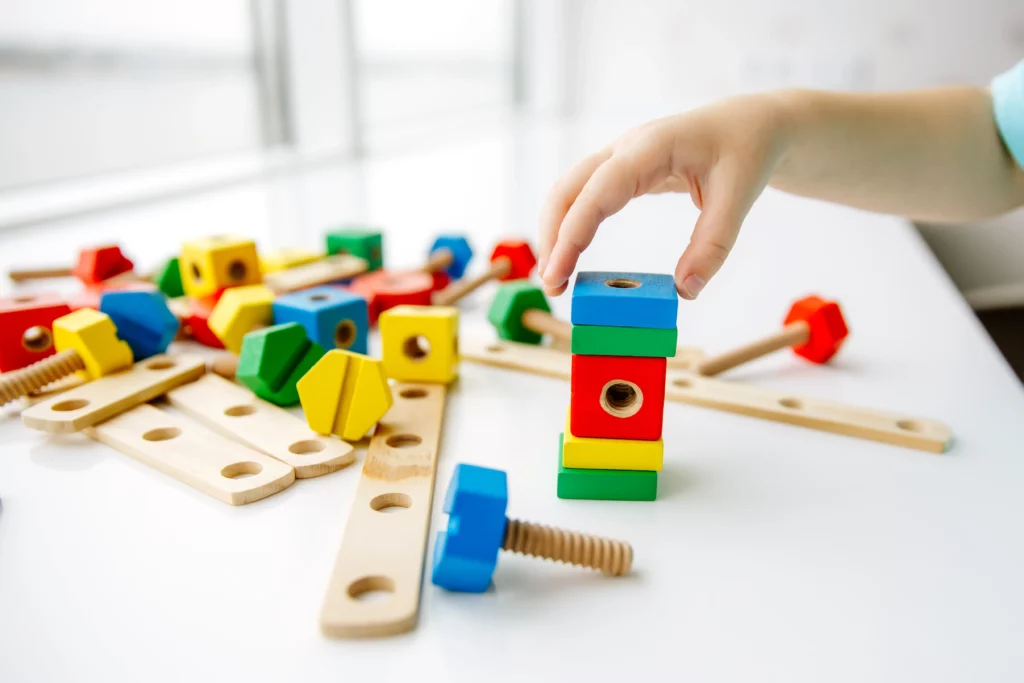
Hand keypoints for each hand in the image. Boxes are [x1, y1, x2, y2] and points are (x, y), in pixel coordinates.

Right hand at [537, 94, 789, 298]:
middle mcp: (626, 148)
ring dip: (556, 232)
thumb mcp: (740, 197)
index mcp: (652, 147)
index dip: (572, 233)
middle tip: (552, 286)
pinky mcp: (622, 170)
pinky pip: (584, 196)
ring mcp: (620, 157)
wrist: (751, 124)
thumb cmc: (746, 151)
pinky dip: (571, 225)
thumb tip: (685, 292)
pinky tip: (571, 255)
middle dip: (552, 237)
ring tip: (558, 278)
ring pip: (569, 192)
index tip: (558, 274)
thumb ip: (713, 245)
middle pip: (568, 189)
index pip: (598, 191)